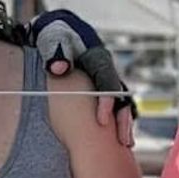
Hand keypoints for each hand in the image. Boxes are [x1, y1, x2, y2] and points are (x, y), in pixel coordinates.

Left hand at [31, 8, 136, 148]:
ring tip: (126, 144)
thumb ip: (55, 53)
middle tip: (123, 141)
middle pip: (122, 96)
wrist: (54, 33)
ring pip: (121, 104)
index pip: (107, 82)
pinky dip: (114, 123)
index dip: (107, 102)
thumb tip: (59, 69)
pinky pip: (112, 108)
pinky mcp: (98, 91)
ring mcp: (104, 82)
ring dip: (123, 124)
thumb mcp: (52, 40)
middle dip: (123, 119)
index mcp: (98, 58)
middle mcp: (106, 72)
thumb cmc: (54, 36)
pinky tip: (113, 141)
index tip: (101, 122)